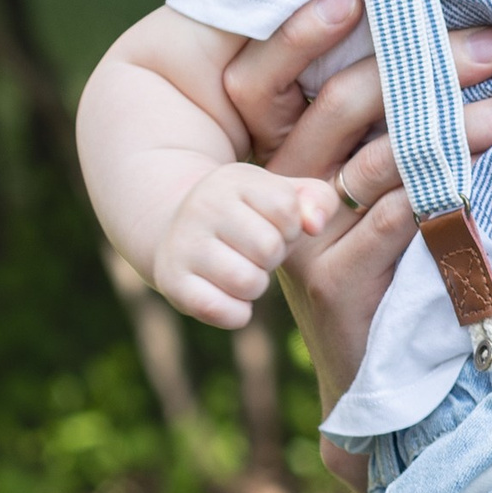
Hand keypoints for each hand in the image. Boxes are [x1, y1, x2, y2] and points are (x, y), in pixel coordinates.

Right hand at [153, 165, 338, 329]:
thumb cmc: (249, 215)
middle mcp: (202, 207)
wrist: (175, 227)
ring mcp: (184, 245)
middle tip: (256, 252)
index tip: (274, 226)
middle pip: (269, 248)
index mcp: (234, 180)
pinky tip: (230, 296)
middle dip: (273, 256)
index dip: (290, 227)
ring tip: (242, 270)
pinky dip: (237, 312)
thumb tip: (314, 226)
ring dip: (256, 285)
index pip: (286, 209)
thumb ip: (318, 199)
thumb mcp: (282, 194)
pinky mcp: (173, 283)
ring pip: (248, 282)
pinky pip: (223, 311)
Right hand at [215, 0, 491, 439]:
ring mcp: (305, 240)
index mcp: (288, 154)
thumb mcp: (383, 198)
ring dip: (460, 129)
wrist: (374, 381)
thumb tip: (460, 52)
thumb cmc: (392, 271)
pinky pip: (397, 225)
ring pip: (384, 161)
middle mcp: (285, 190)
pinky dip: (447, 196)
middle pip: (348, 104)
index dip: (332, 27)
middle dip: (427, 66)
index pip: (296, 71)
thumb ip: (394, 136)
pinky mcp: (335, 285)